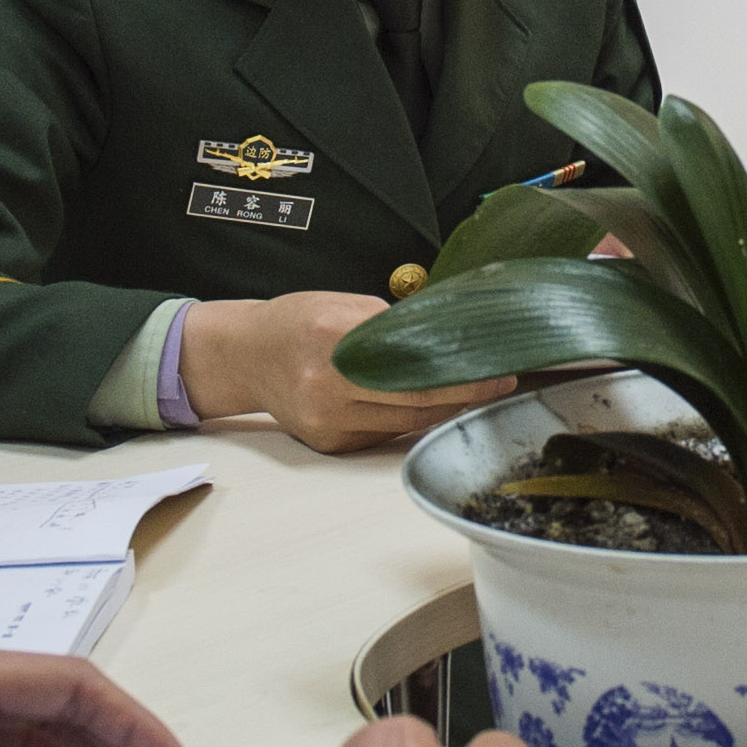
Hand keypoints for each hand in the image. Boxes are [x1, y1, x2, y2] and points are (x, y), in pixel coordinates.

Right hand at [191, 288, 515, 454]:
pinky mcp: (328, 441)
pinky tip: (424, 405)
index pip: (413, 359)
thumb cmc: (296, 322)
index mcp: (333, 335)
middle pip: (414, 397)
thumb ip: (390, 324)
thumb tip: (448, 338)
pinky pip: (384, 433)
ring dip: (443, 409)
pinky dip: (408, 419)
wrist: (245, 356)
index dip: (460, 370)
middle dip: (465, 393)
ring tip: (471, 392)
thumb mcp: (342, 304)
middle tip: (500, 384)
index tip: (498, 369)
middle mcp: (327, 381)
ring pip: (405, 421)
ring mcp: (326, 418)